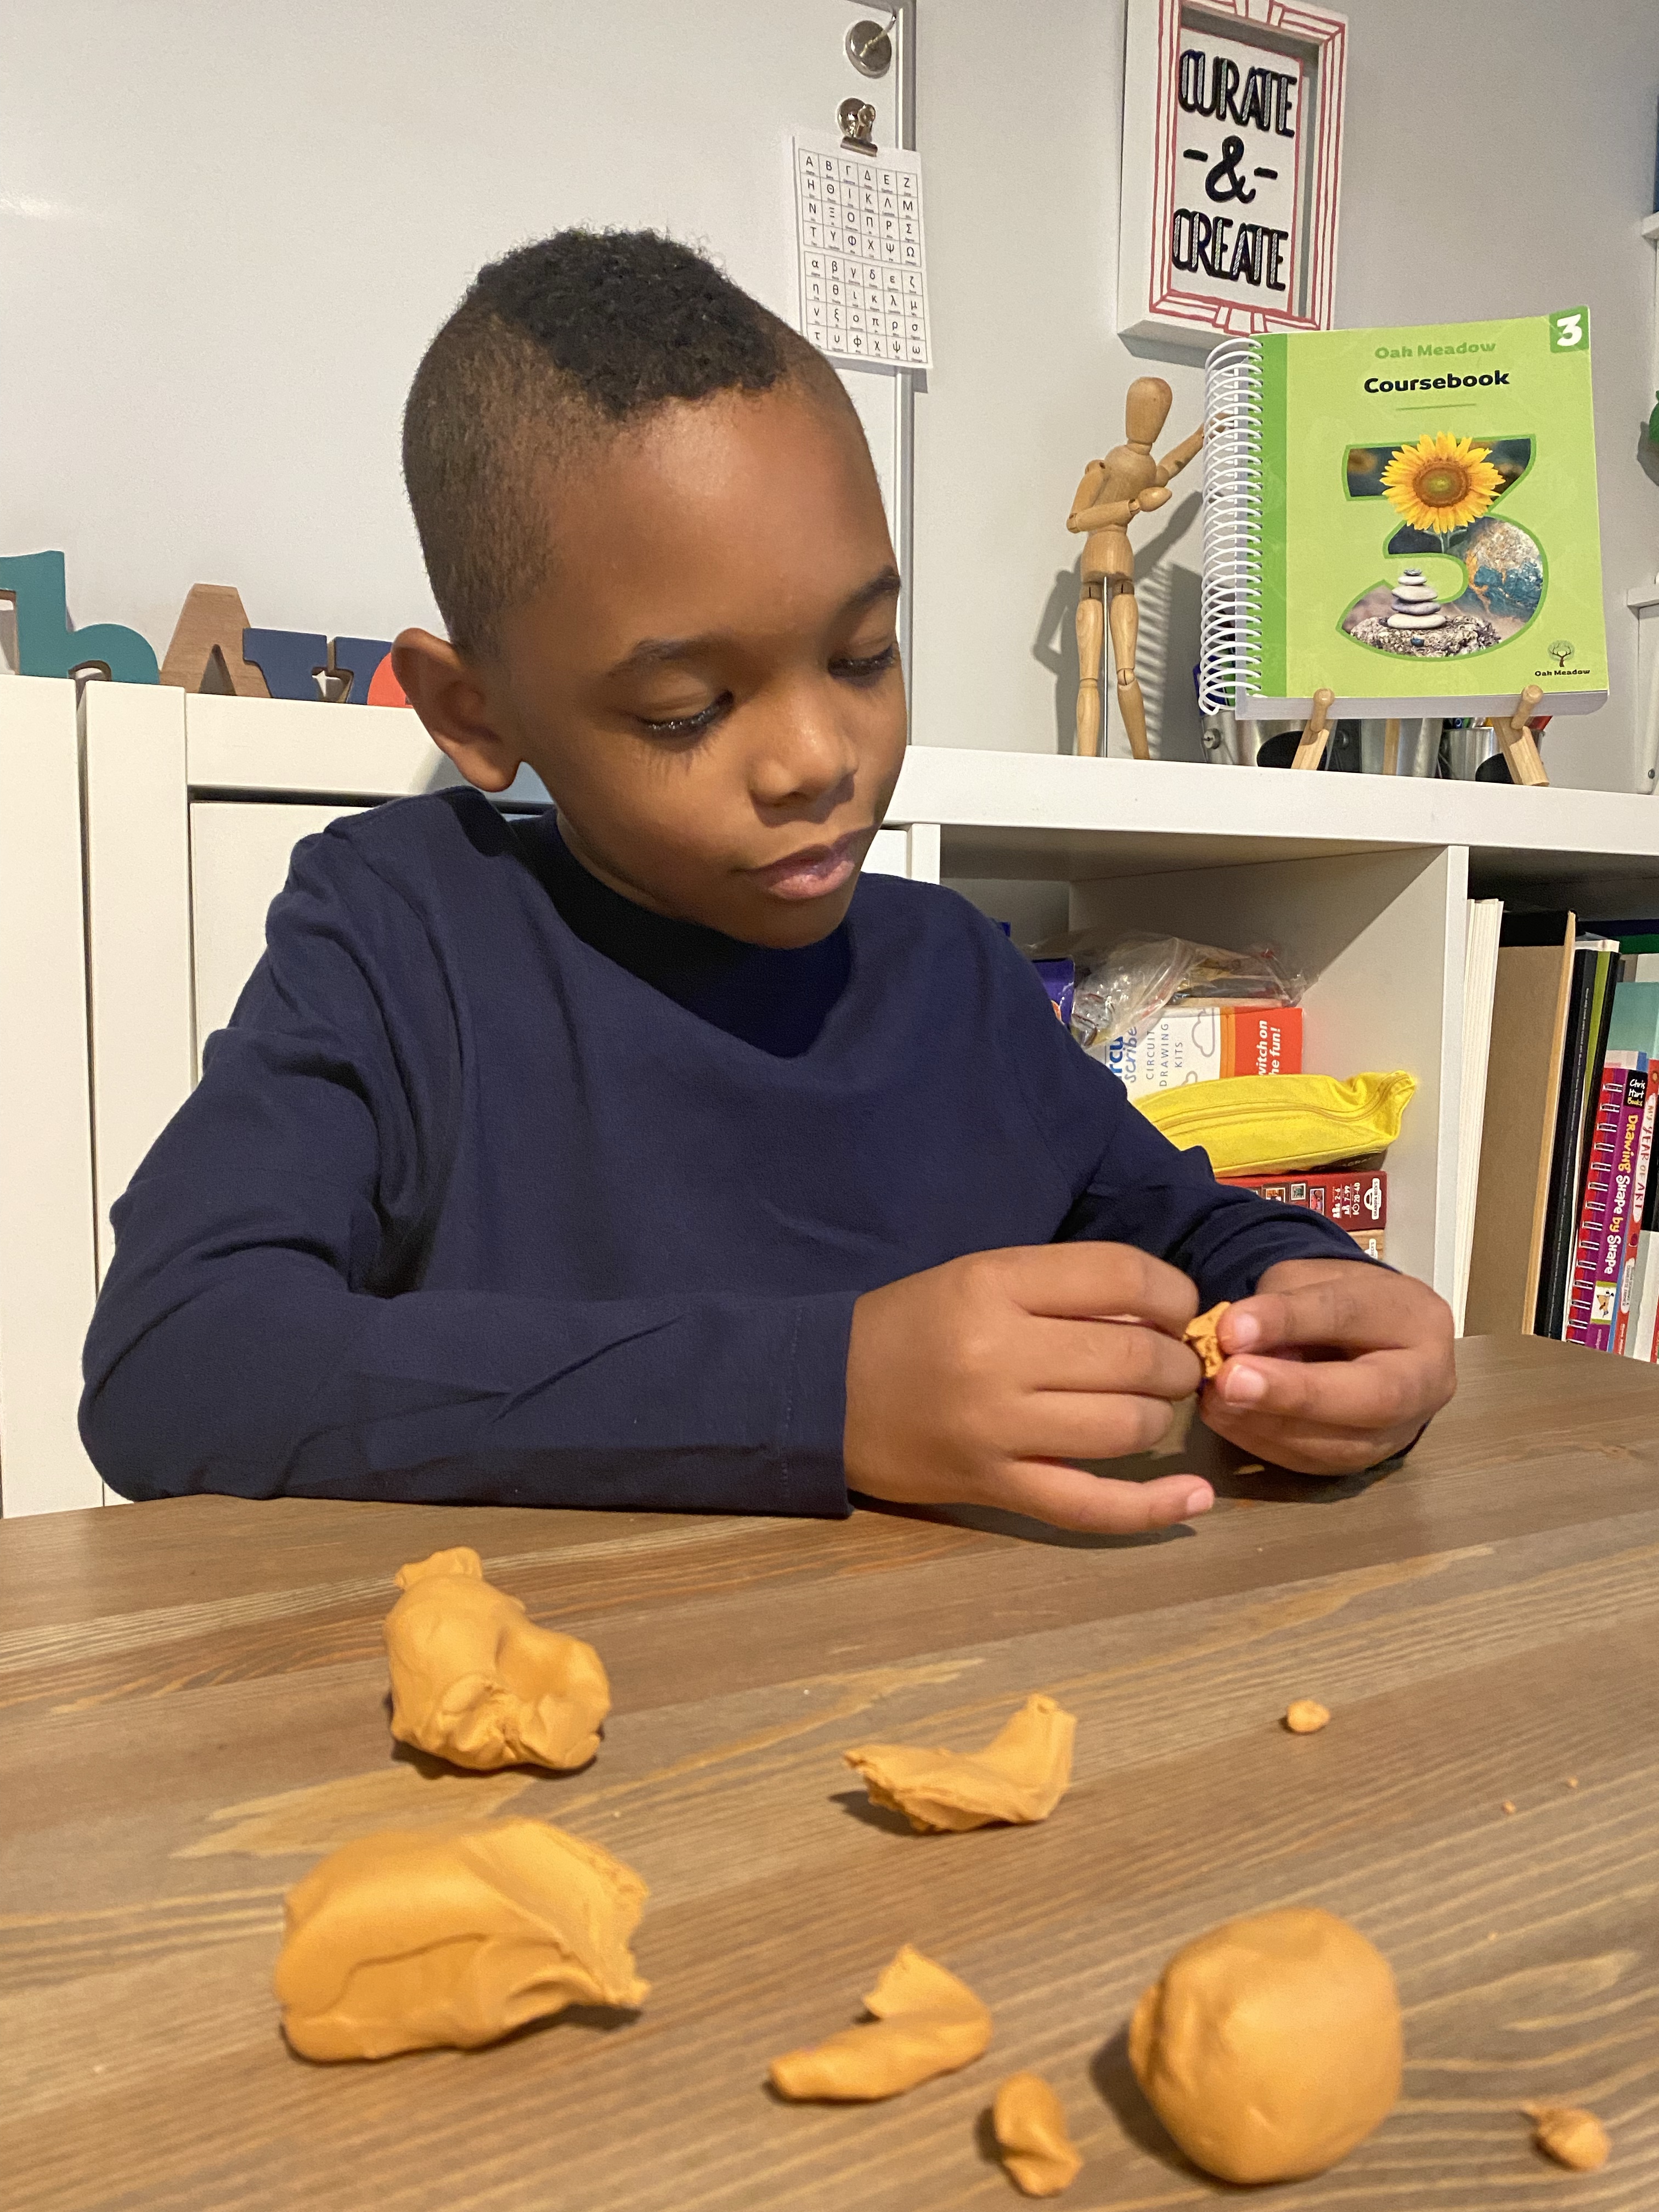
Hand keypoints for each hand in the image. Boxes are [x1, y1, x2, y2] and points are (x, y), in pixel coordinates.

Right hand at [844, 1244, 1210, 1533]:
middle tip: (1166, 1364)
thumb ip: (1063, 1286)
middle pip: (1135, 1355)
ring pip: (1126, 1427)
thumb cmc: (911, 1326)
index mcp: (994, 1284)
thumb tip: (1164, 1307)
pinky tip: (1195, 1498)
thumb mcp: (979, 1277)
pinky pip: (1091, 1506)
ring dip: (1157, 1417)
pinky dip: (1153, 1508)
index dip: (1173, 1293)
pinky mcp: (994, 1488)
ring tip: (1145, 1407)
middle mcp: (999, 1353)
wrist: (825, 1392)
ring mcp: (997, 1429)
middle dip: (1174, 1361)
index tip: (1174, 1307)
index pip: (1123, 1276)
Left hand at [1200, 1258, 1454, 1473]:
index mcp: (1415, 1316)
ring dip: (1267, 1423)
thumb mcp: (1307, 1279)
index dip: (1290, 1321)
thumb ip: (1280, 1304)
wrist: (1362, 1338)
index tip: (1231, 1327)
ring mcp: (1400, 1432)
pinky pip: (1314, 1462)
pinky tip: (1225, 1416)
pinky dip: (1261, 1441)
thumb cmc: (1333, 1299)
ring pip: (1341, 1443)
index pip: (1353, 1315)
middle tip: (1230, 1380)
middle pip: (1374, 1396)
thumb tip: (1232, 1341)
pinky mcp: (1364, 1463)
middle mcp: (1425, 1381)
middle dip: (1295, 1392)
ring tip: (1215, 1397)